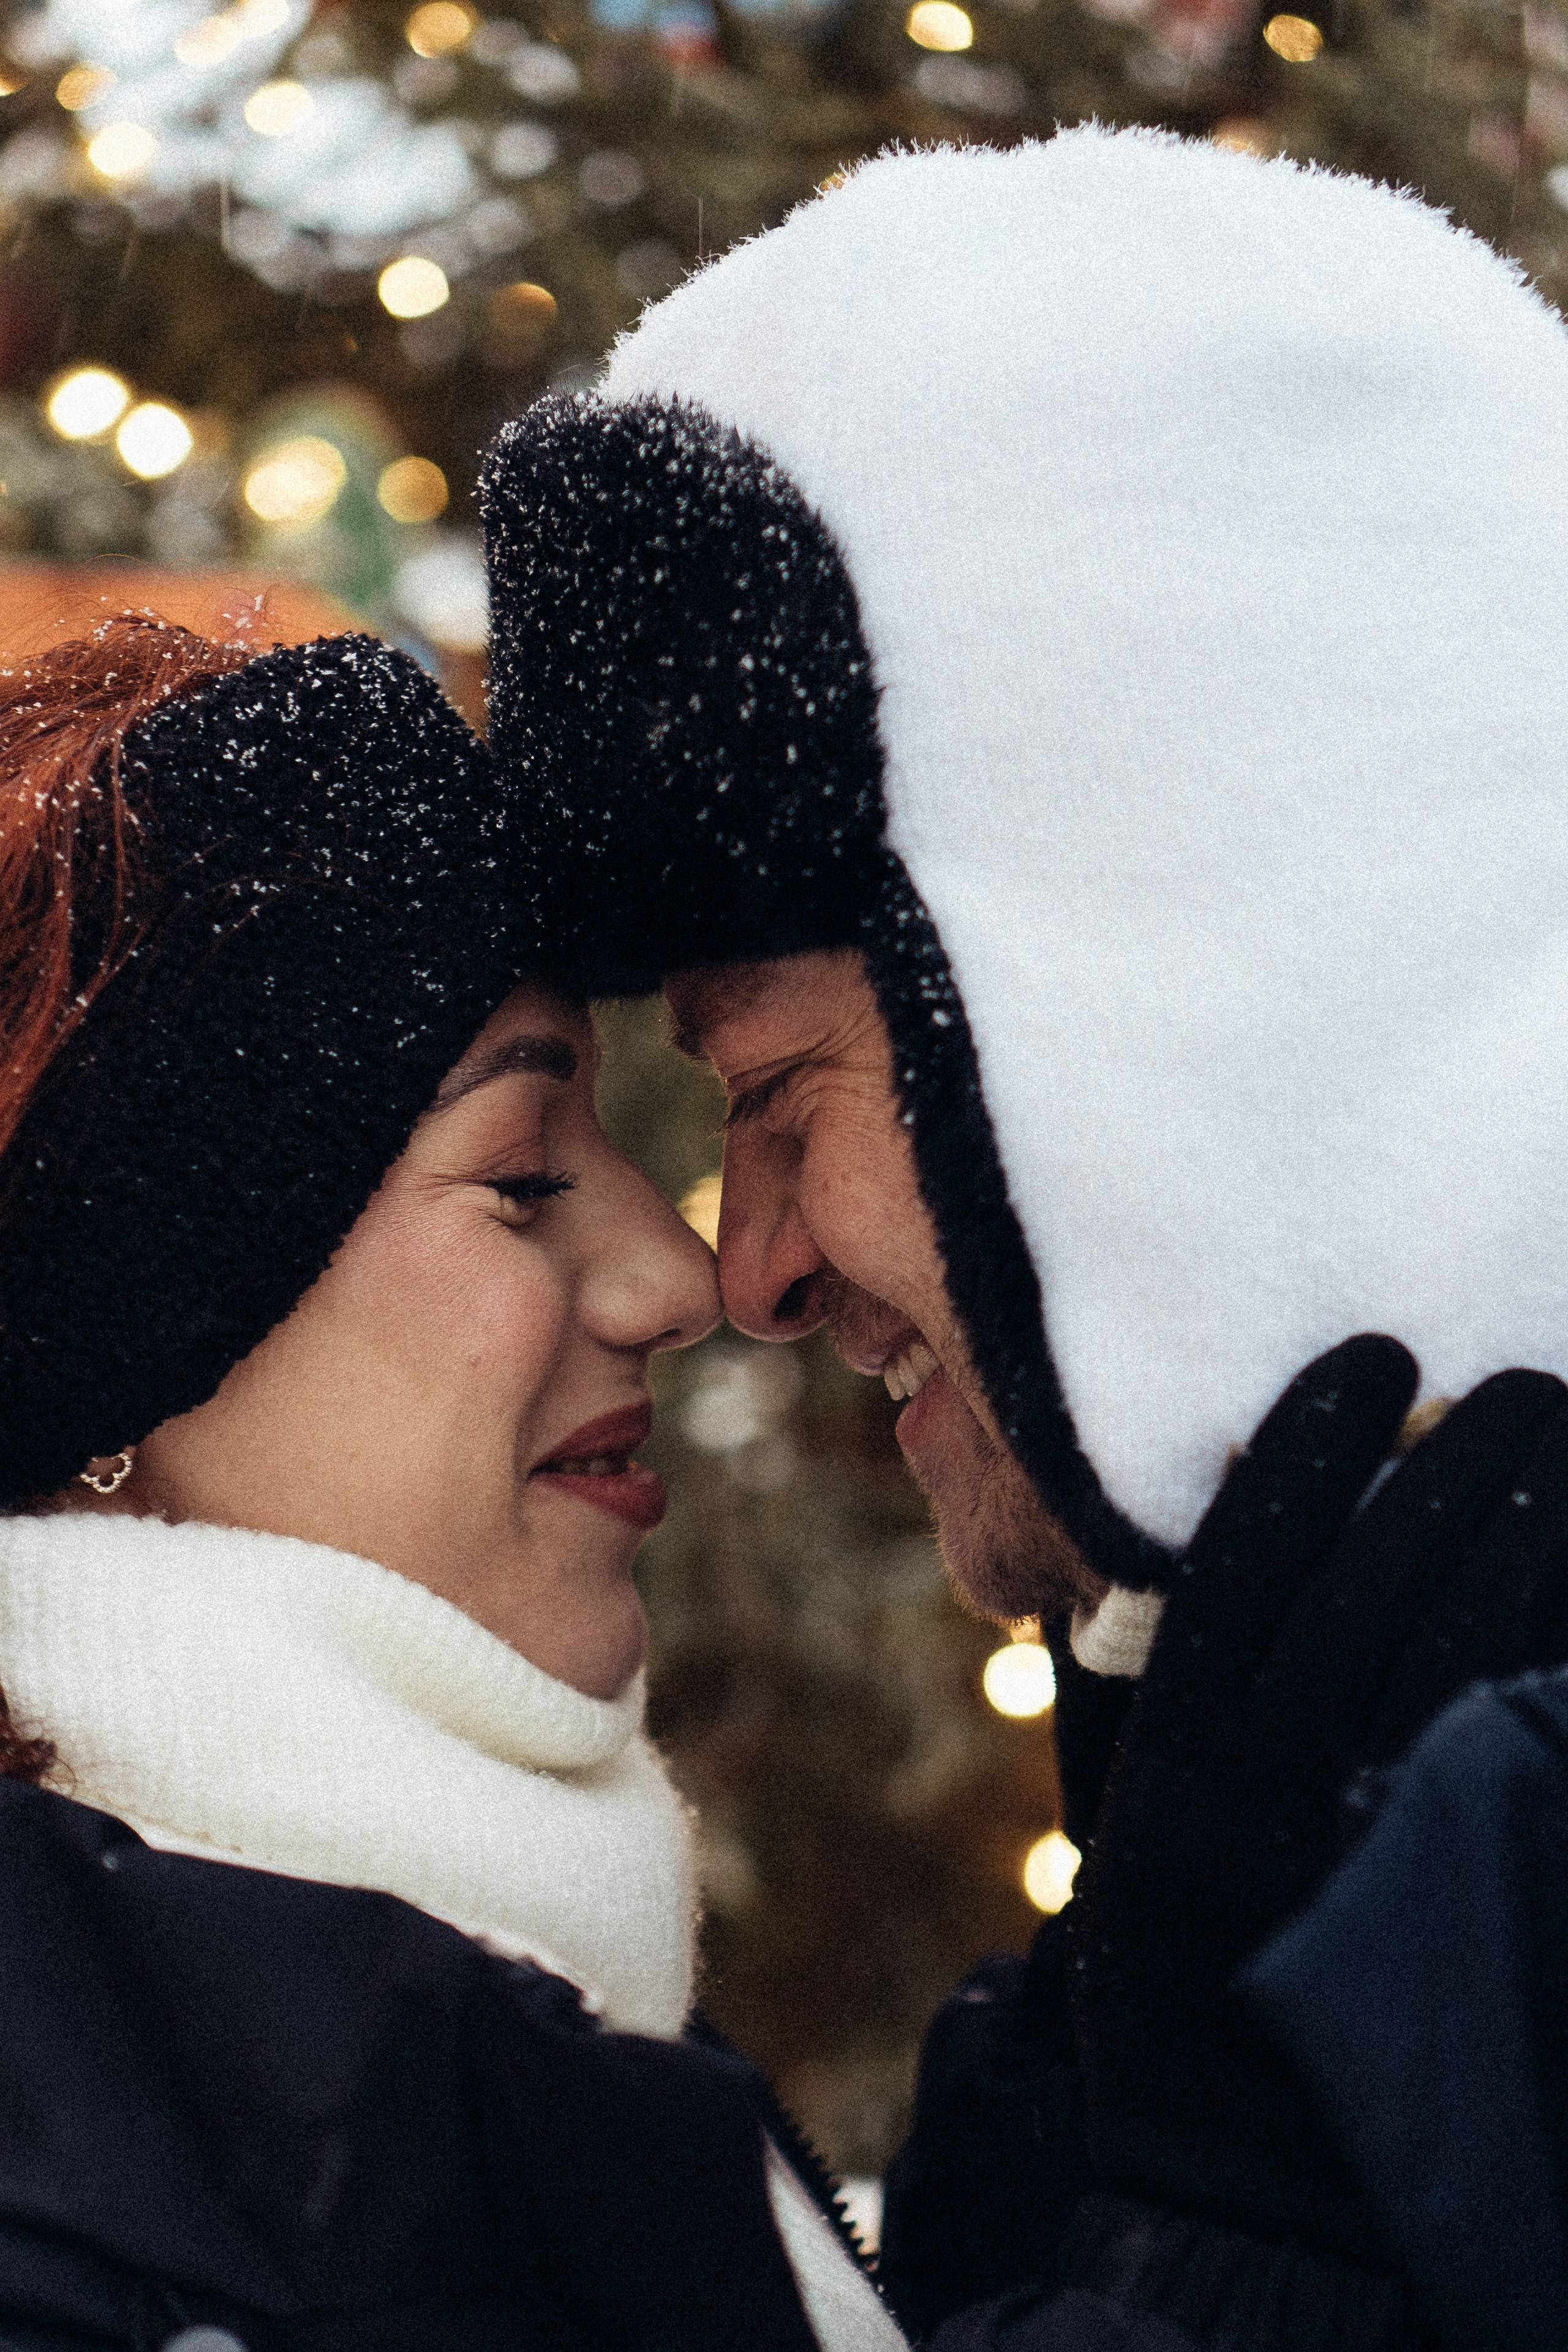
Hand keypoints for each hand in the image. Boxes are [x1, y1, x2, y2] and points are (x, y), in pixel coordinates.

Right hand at [1072, 1338, 1567, 2257]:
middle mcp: (1277, 1782)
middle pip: (1380, 1582)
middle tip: (1520, 1384)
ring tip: (1566, 1437)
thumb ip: (1165, 1672)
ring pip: (1466, 1647)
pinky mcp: (1443, 1881)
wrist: (1236, 2163)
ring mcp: (1370, 1837)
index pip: (1252, 1555)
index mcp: (1183, 1749)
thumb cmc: (1175, 1953)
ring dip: (1532, 1527)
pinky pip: (1511, 1736)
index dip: (1315, 1444)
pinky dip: (1550, 1648)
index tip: (1372, 1359)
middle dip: (1461, 1465)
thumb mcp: (1137, 1805)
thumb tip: (1225, 1518)